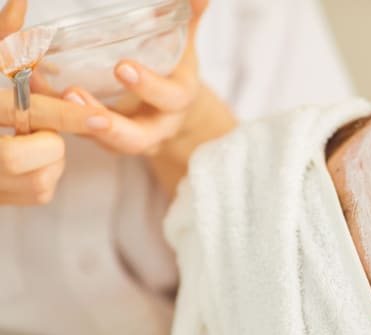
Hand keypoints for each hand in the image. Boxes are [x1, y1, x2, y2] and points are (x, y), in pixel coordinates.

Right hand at [0, 0, 110, 204]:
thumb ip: (4, 41)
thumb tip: (21, 2)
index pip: (21, 113)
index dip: (63, 115)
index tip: (101, 117)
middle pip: (15, 158)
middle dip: (46, 145)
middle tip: (47, 131)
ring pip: (35, 181)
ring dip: (48, 161)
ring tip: (33, 142)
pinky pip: (39, 193)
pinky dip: (45, 176)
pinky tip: (31, 161)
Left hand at [61, 0, 213, 156]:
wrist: (177, 114)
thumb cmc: (175, 73)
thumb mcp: (185, 47)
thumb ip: (190, 17)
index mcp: (178, 101)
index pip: (170, 98)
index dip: (148, 86)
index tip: (122, 67)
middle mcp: (158, 126)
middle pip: (139, 138)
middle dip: (112, 124)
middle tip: (75, 95)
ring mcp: (133, 138)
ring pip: (111, 145)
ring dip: (83, 126)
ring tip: (58, 99)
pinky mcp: (109, 141)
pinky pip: (89, 139)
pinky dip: (67, 122)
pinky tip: (44, 98)